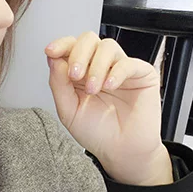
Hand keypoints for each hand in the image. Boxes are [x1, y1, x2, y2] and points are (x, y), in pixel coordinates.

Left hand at [44, 31, 168, 182]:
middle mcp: (100, 67)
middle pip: (88, 40)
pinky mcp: (142, 75)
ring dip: (96, 66)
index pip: (70, 48)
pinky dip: (116, 72)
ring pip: (107, 46)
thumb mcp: (68, 111)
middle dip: (78, 54)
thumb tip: (54, 59)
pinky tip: (109, 86)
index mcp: (81, 73)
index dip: (61, 45)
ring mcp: (121, 69)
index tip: (51, 51)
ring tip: (93, 89)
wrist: (121, 152)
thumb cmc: (97, 133)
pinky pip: (129, 62)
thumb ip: (58, 84)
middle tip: (75, 75)